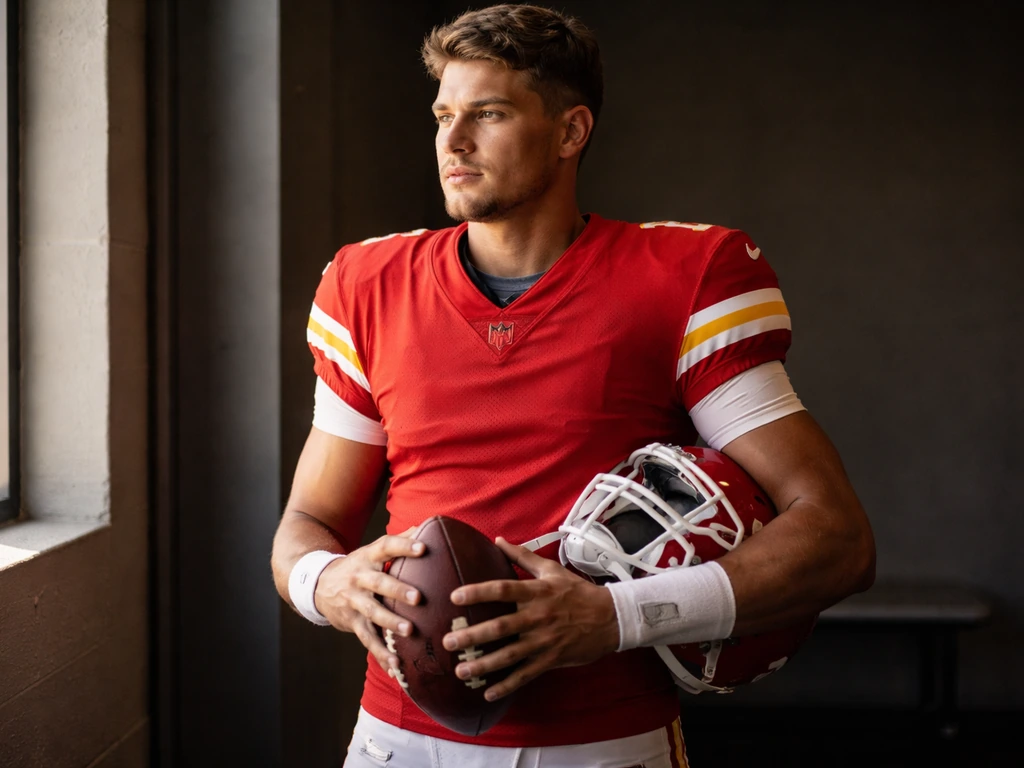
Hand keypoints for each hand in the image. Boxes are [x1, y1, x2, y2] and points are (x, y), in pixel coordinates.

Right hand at [314, 528, 423, 672]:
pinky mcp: (352, 622)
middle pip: (379, 582)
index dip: (404, 545)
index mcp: (368, 557)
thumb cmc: (357, 566)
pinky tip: (397, 666)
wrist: (316, 584)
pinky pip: (367, 639)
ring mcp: (354, 601)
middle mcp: (359, 578)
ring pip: (372, 612)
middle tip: (418, 598)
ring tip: (408, 631)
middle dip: (398, 590)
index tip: (423, 548)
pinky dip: (382, 654)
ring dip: (390, 622)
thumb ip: (399, 540)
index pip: (386, 547)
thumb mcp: (371, 550)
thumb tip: (428, 525)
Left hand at [441, 537, 619, 700]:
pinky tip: (488, 693)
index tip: (455, 597)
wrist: (611, 618)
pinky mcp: (551, 659)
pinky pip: (526, 675)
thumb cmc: (577, 592)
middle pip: (501, 626)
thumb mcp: (552, 570)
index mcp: (537, 592)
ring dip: (484, 665)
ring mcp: (544, 641)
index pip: (503, 590)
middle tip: (448, 641)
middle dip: (472, 636)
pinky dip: (507, 685)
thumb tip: (498, 540)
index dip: (478, 592)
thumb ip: (522, 556)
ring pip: (509, 655)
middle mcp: (538, 616)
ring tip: (461, 670)